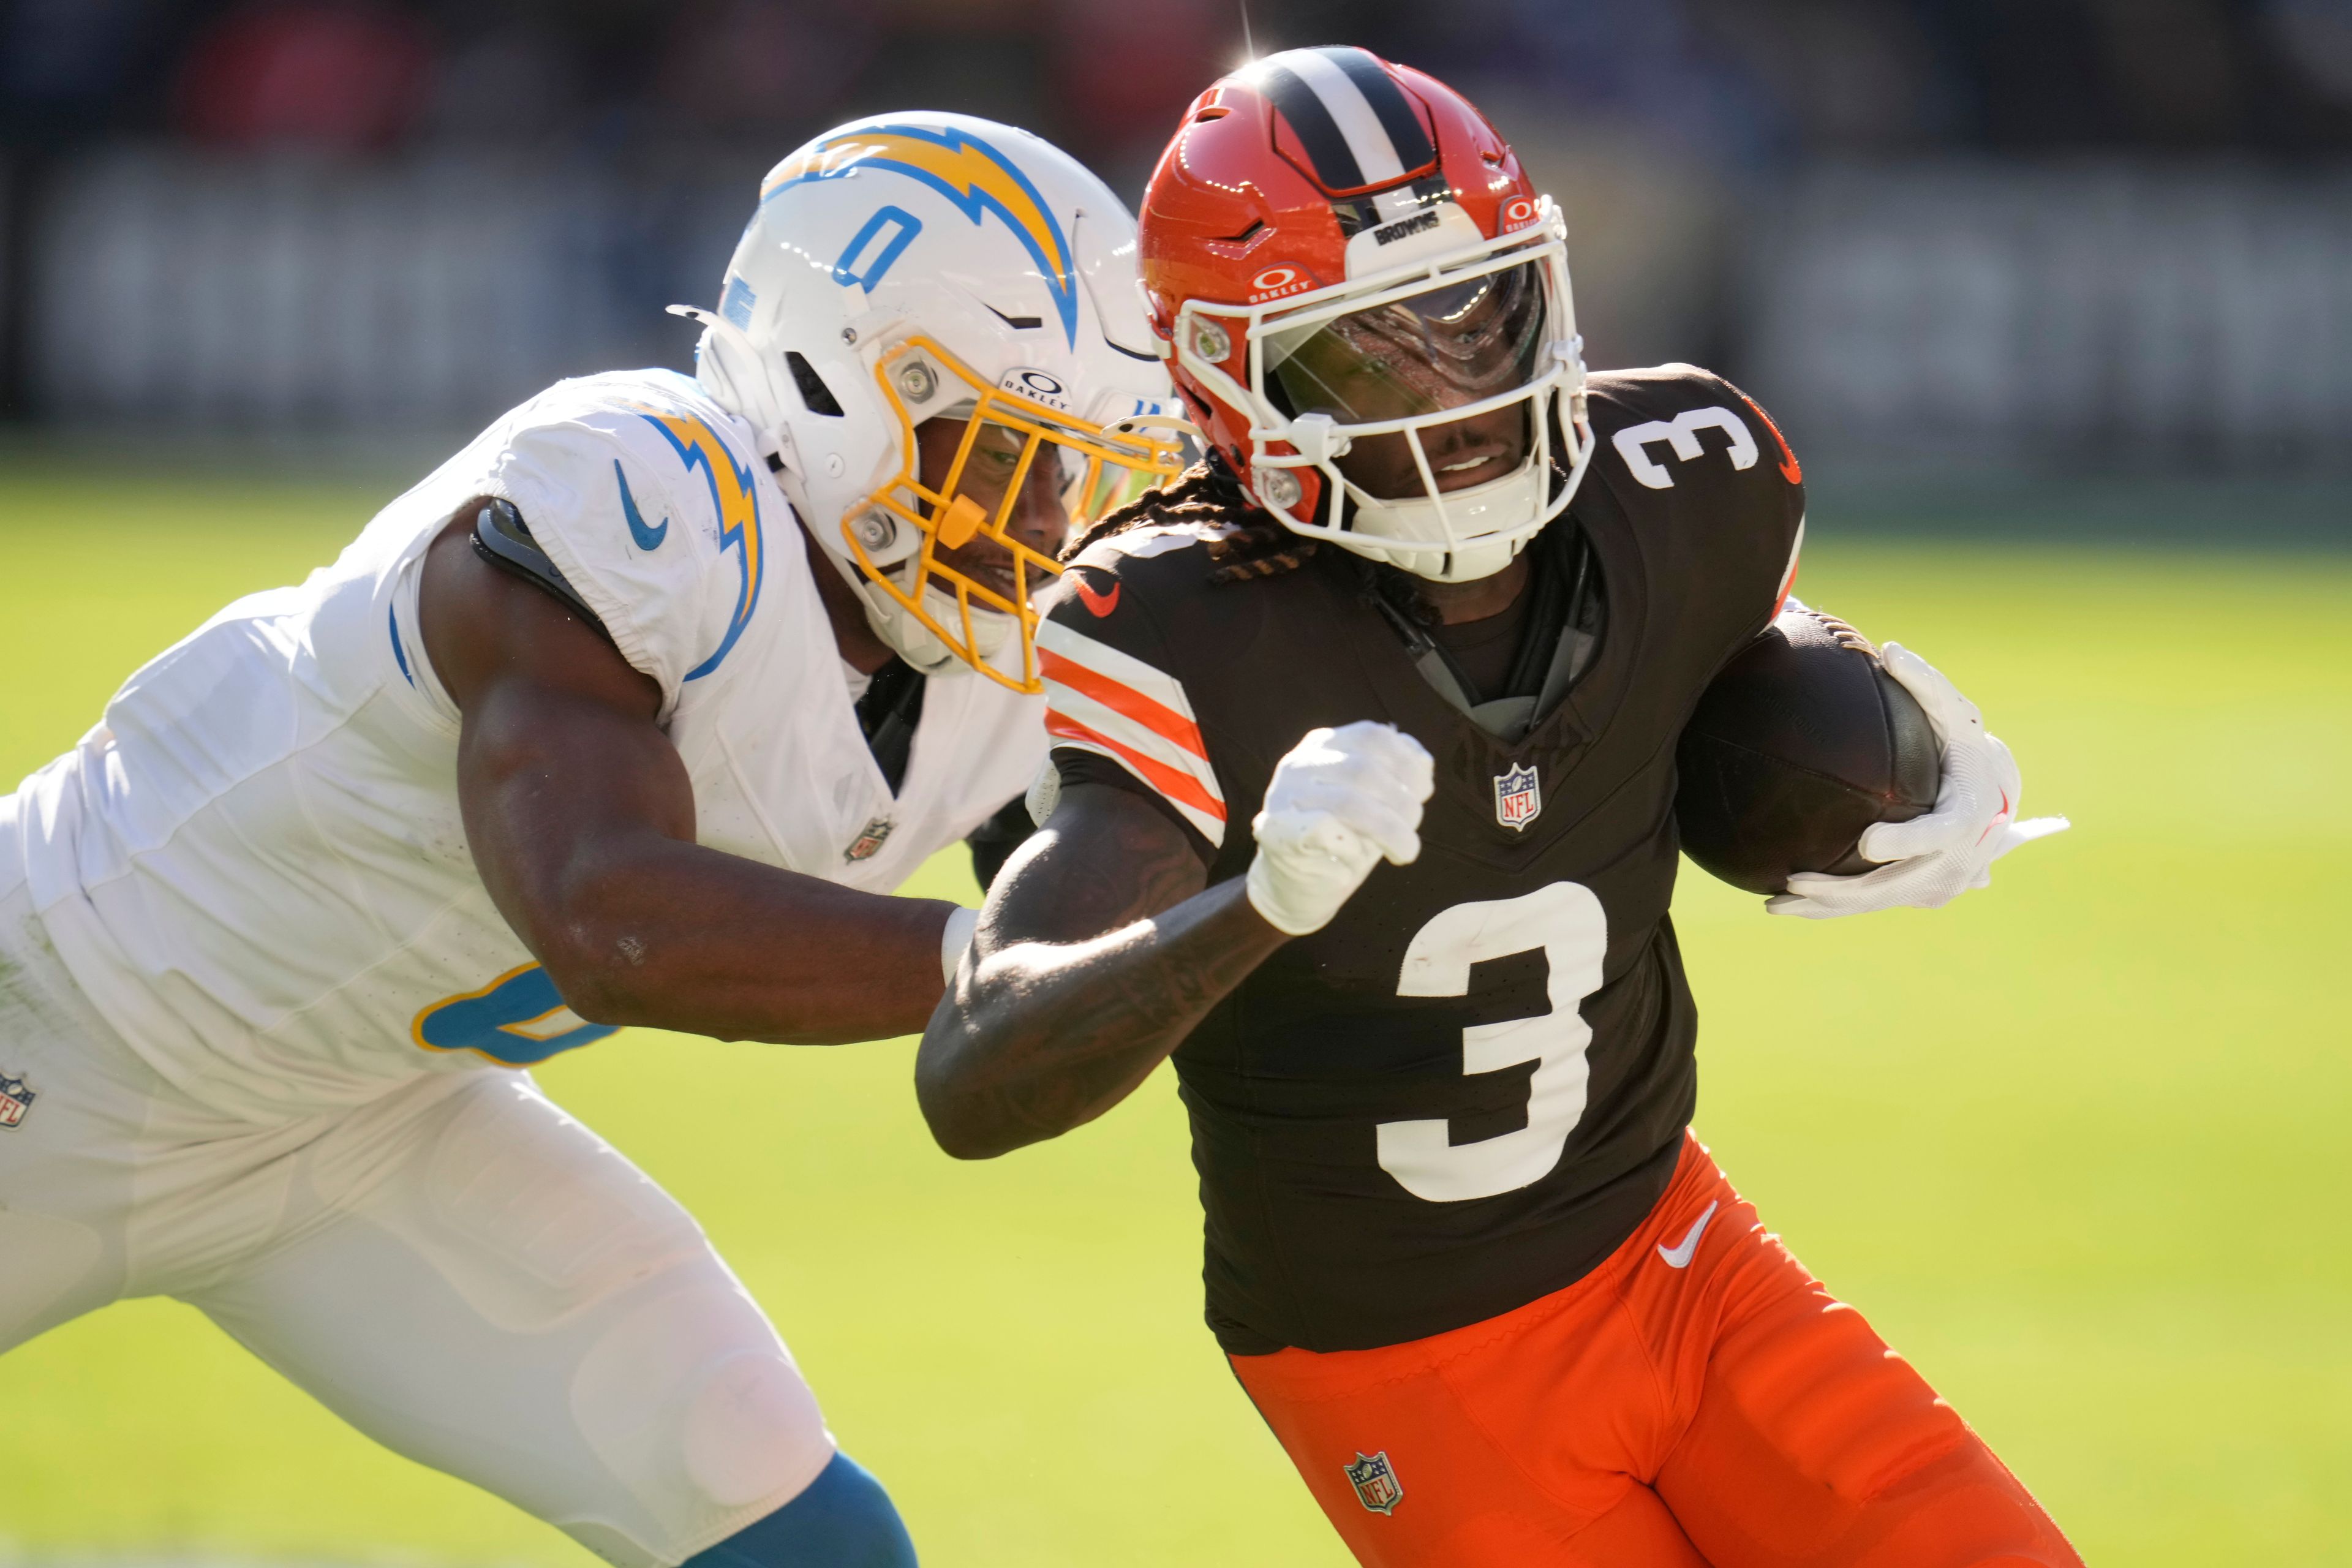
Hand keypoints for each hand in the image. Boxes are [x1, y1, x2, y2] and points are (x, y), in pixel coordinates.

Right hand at [1246, 722, 1435, 935]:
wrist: (1295, 888)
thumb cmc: (1341, 844)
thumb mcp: (1374, 807)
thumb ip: (1396, 781)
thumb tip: (1423, 764)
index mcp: (1325, 746)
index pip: (1373, 736)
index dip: (1407, 763)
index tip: (1424, 793)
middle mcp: (1300, 762)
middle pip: (1363, 769)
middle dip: (1401, 804)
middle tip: (1412, 836)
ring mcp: (1282, 794)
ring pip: (1346, 800)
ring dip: (1387, 830)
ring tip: (1403, 852)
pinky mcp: (1274, 831)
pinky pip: (1323, 830)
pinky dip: (1351, 847)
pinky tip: (1356, 860)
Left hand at [1766, 644, 2066, 918]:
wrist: (1996, 794)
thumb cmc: (1967, 748)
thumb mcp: (1956, 713)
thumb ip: (1927, 683)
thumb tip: (1890, 649)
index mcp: (1968, 813)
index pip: (1938, 832)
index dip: (1905, 841)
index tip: (1867, 842)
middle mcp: (1958, 859)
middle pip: (1896, 883)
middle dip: (1844, 889)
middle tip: (1794, 881)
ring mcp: (1941, 882)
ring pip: (1879, 902)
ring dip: (1828, 907)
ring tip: (1775, 905)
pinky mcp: (1923, 894)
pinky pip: (1875, 904)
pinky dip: (1836, 909)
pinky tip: (1792, 906)